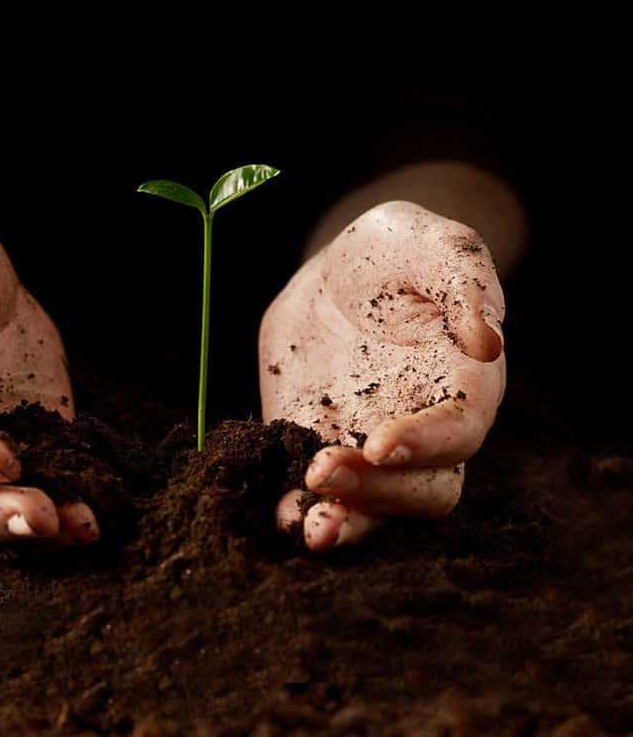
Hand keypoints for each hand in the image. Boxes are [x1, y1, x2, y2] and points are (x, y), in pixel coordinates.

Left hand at [260, 201, 505, 549]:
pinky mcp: (317, 444)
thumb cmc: (393, 251)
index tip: (379, 443)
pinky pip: (315, 491)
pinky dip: (300, 509)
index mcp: (462, 381)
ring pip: (374, 507)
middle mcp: (423, 428)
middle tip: (321, 472)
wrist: (335, 274)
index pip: (461, 429)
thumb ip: (462, 275)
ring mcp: (368, 444)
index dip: (427, 443)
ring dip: (345, 522)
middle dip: (378, 492)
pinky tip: (281, 513)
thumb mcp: (425, 240)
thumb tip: (487, 341)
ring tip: (308, 527)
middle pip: (423, 488)